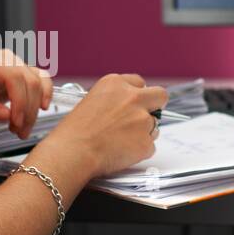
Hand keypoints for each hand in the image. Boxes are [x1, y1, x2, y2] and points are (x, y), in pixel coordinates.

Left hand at [0, 47, 54, 139]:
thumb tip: (7, 115)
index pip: (13, 76)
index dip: (19, 101)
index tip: (15, 123)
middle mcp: (2, 57)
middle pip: (29, 79)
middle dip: (28, 109)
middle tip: (19, 132)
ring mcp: (12, 63)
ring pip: (37, 82)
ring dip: (35, 107)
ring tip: (22, 128)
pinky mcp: (18, 74)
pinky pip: (40, 79)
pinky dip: (44, 94)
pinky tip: (41, 108)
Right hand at [48, 73, 167, 178]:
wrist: (73, 152)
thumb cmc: (75, 132)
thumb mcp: (91, 101)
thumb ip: (115, 99)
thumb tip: (127, 107)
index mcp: (116, 84)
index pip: (139, 83)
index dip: (137, 95)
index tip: (134, 103)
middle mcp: (132, 98)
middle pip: (160, 96)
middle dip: (155, 106)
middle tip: (144, 117)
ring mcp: (142, 120)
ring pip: (155, 125)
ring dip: (144, 132)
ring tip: (121, 141)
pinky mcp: (146, 141)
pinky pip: (150, 146)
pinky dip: (139, 151)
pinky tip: (121, 152)